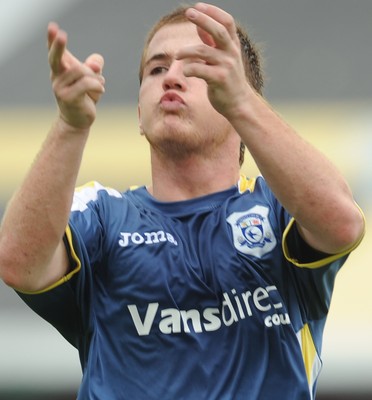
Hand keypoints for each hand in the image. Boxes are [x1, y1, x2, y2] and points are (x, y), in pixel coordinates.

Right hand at [47, 22, 104, 129]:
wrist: (78, 121)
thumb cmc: (84, 97)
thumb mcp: (91, 79)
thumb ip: (94, 66)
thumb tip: (96, 63)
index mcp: (60, 69)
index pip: (54, 52)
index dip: (52, 40)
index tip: (53, 27)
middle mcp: (56, 77)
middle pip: (56, 58)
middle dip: (59, 46)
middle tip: (62, 35)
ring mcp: (60, 88)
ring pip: (82, 71)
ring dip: (95, 77)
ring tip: (99, 86)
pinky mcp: (68, 97)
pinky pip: (87, 83)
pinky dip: (97, 86)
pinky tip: (100, 91)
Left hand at [176, 3, 251, 118]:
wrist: (238, 103)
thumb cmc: (228, 80)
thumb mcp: (223, 58)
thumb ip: (212, 43)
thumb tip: (200, 26)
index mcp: (233, 46)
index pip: (226, 22)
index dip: (213, 12)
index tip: (198, 6)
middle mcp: (231, 53)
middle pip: (218, 31)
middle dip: (203, 19)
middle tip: (189, 12)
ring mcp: (226, 66)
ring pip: (203, 51)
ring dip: (186, 51)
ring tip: (177, 55)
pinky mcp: (220, 79)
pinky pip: (200, 70)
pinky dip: (189, 69)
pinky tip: (185, 71)